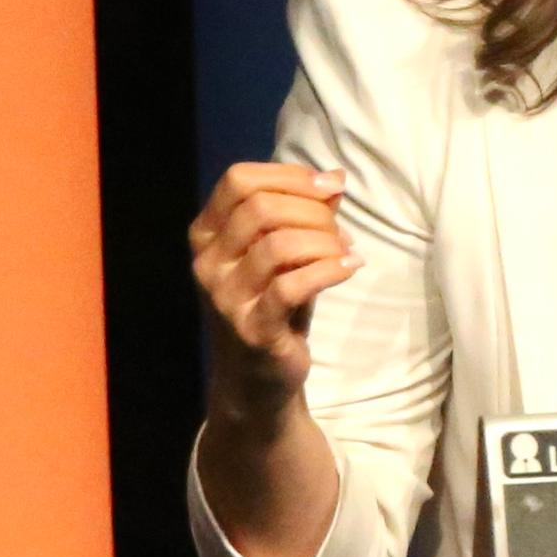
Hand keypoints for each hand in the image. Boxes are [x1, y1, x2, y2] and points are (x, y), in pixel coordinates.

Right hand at [189, 161, 353, 416]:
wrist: (256, 380)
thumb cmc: (272, 307)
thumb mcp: (286, 253)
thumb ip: (306, 214)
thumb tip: (336, 177)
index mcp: (207, 235)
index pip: (239, 181)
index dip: (289, 176)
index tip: (328, 187)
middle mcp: (208, 263)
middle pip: (261, 208)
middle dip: (312, 211)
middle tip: (340, 231)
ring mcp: (225, 299)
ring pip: (278, 244)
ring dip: (324, 242)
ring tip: (346, 253)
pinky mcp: (252, 329)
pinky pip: (292, 286)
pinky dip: (329, 270)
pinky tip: (350, 268)